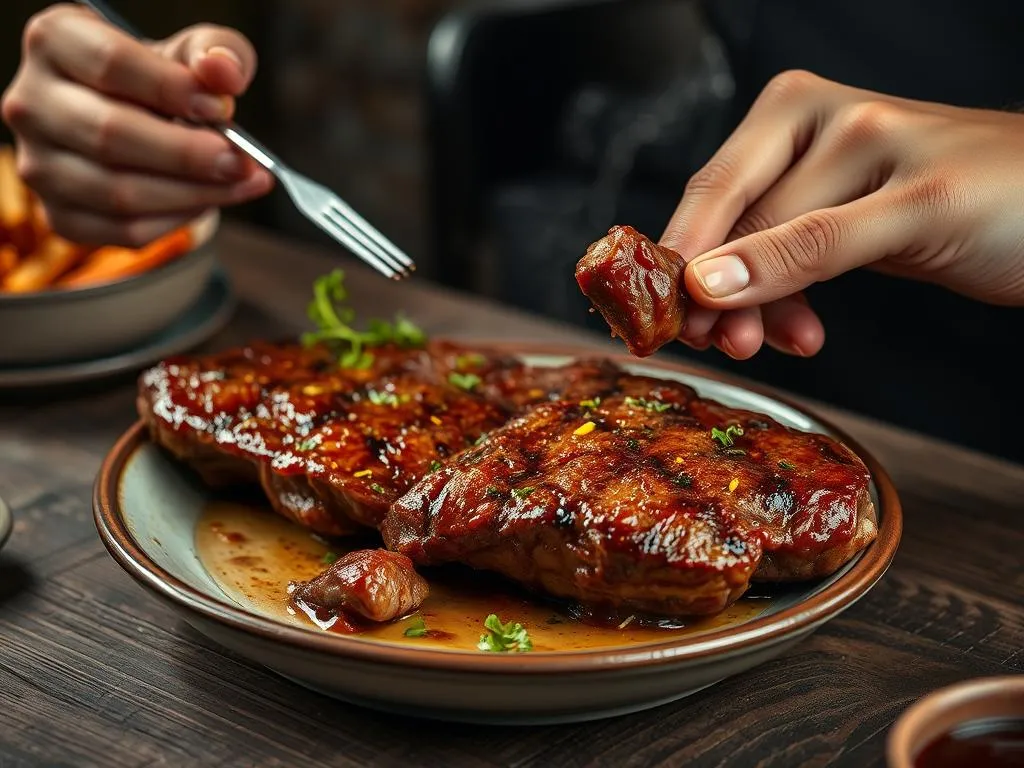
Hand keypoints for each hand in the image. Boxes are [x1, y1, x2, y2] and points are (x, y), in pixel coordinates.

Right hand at [0, 4, 272, 245]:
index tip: (221, 106)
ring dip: (194, 193)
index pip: (111, 64)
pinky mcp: (62, 216)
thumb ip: (214, 52)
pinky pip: (126, 231)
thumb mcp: (190, 51)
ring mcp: (40, 165)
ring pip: (120, 193)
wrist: (137, 120)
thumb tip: (223, 73)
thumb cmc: (161, 80)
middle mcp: (32, 104)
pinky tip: (210, 199)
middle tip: (242, 161)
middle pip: (110, 134)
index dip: (172, 89)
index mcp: (55, 41)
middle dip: (188, 153)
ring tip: (242, 181)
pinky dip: (178, 220)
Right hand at [661, 70, 1023, 359]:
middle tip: (725, 346)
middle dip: (723, 293)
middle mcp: (797, 137)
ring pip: (748, 254)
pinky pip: (781, 269)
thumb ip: (804, 247)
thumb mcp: (908, 217)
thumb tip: (707, 282)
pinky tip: (803, 335)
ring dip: (753, 309)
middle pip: (727, 226)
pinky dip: (785, 307)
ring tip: (765, 348)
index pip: (721, 195)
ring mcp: (811, 181)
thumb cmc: (1014, 196)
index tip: (676, 323)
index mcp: (801, 112)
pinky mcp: (830, 221)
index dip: (692, 262)